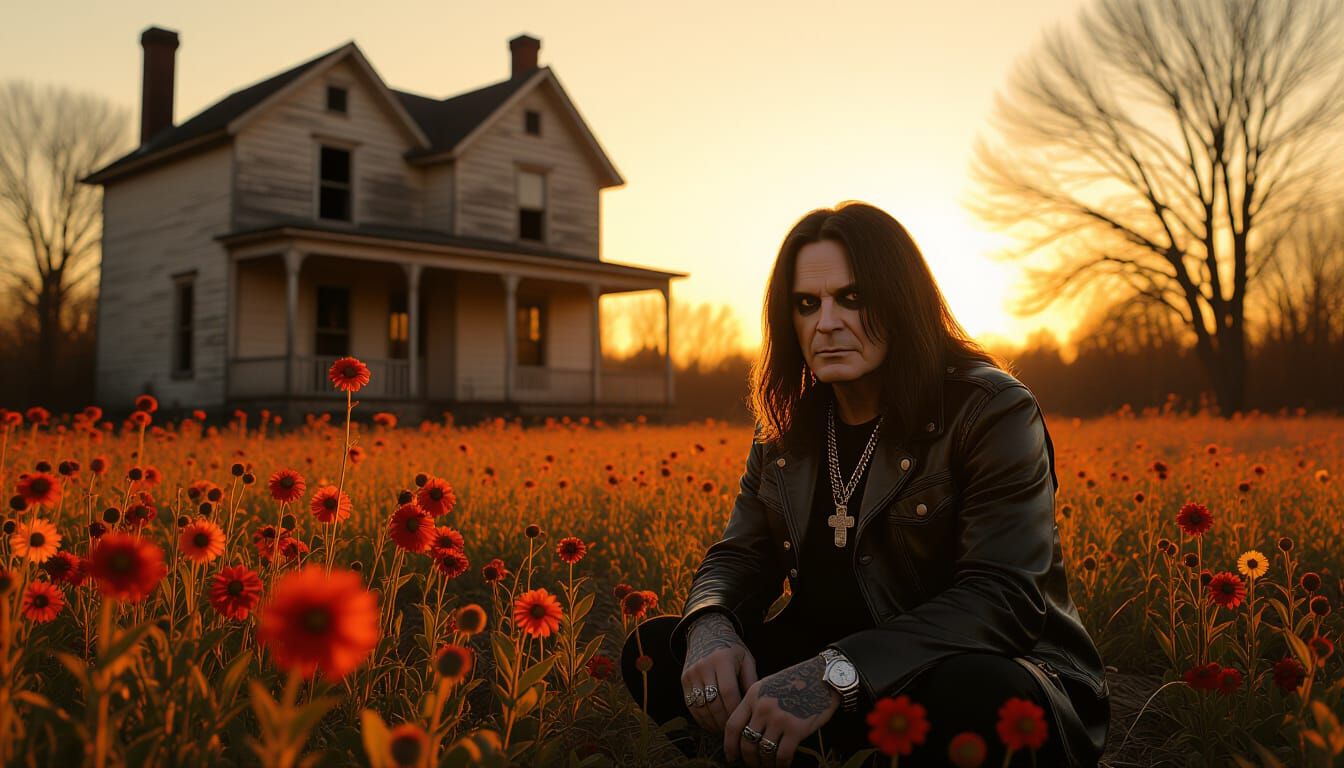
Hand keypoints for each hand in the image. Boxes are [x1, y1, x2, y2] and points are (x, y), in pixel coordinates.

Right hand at [681, 612, 756, 733]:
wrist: (706, 632)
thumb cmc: (731, 648)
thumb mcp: (746, 658)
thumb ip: (751, 680)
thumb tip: (756, 705)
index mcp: (722, 659)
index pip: (729, 692)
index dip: (735, 710)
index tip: (744, 721)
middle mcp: (704, 666)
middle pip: (714, 702)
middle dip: (725, 721)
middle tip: (735, 731)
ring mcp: (692, 673)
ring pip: (701, 707)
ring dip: (713, 723)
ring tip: (724, 730)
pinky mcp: (684, 679)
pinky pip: (691, 705)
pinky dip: (701, 718)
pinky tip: (712, 724)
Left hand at [724, 654, 839, 766]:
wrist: (824, 676)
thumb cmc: (798, 681)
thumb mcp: (769, 685)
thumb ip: (756, 704)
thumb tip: (748, 730)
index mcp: (753, 695)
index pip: (732, 725)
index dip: (729, 745)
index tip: (731, 756)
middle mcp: (763, 707)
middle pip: (746, 742)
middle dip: (748, 758)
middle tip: (752, 764)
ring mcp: (779, 718)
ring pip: (763, 751)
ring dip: (764, 763)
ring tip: (767, 766)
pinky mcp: (796, 729)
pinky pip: (782, 755)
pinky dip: (781, 764)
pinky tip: (783, 765)